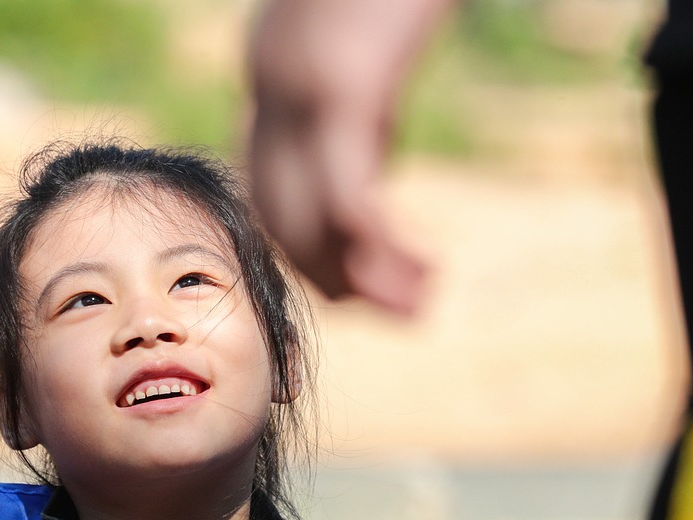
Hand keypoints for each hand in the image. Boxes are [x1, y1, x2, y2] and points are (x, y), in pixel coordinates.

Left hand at [248, 0, 452, 313]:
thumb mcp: (364, 36)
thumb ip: (351, 92)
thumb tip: (365, 145)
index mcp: (272, 67)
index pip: (269, 184)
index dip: (304, 245)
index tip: (352, 279)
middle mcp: (273, 80)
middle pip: (279, 212)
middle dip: (331, 275)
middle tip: (392, 310)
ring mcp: (302, 84)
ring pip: (310, 219)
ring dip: (365, 277)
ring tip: (417, 307)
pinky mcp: (348, 86)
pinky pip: (350, 197)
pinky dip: (384, 249)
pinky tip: (424, 270)